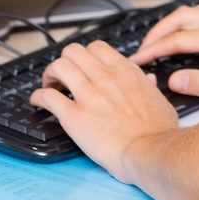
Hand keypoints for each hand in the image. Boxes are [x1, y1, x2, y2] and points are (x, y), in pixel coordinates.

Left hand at [30, 40, 177, 179]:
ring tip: (49, 85)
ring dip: (49, 75)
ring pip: (58, 66)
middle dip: (64, 61)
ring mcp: (89, 95)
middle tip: (62, 76)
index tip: (82, 68)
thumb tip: (147, 79)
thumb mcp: (160, 100)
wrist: (150, 152)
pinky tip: (38, 102)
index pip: (97, 48)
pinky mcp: (74, 116)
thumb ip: (149, 86)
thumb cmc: (158, 132)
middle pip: (73, 51)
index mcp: (126, 72)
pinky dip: (38, 96)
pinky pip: (48, 97)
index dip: (85, 56)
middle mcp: (106, 78)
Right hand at [129, 5, 198, 102]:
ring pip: (195, 12)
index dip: (155, 49)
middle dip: (158, 31)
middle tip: (142, 50)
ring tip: (157, 43)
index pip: (180, 38)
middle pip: (183, 15)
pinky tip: (185, 39)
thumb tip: (175, 79)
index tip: (138, 60)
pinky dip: (187, 24)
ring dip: (172, 24)